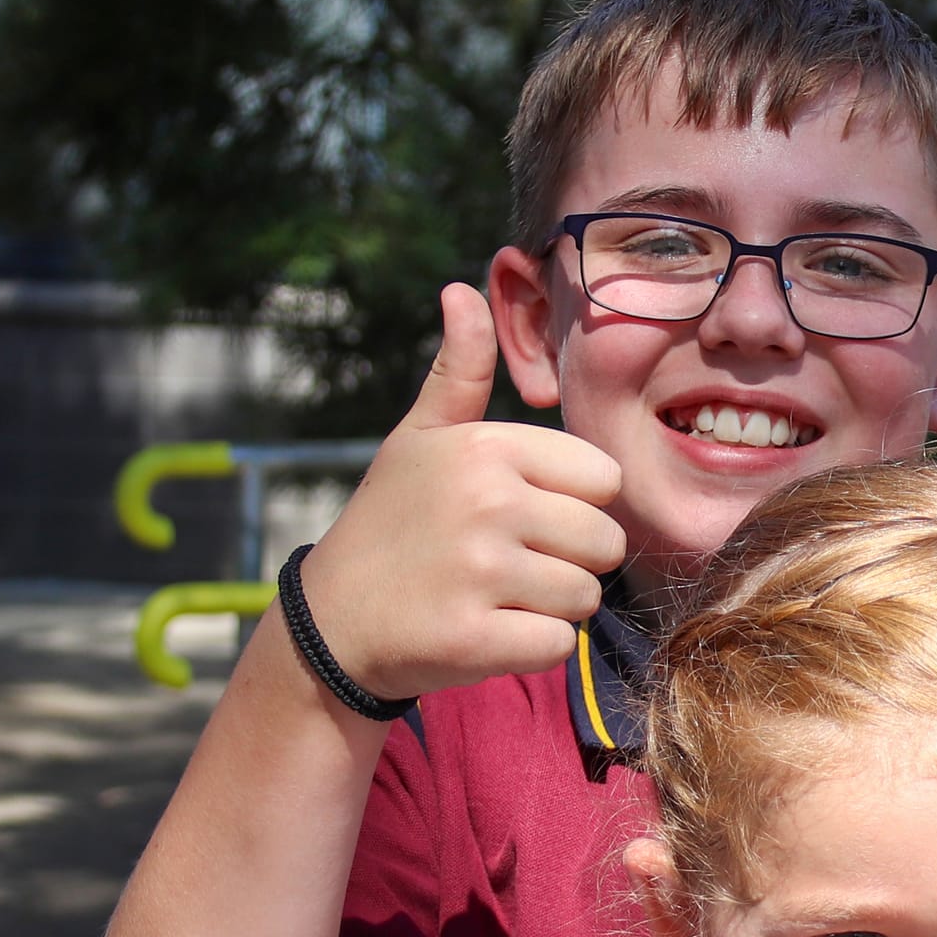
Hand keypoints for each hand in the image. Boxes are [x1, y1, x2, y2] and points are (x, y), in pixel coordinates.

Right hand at [296, 283, 627, 701]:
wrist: (331, 621)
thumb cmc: (392, 521)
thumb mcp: (420, 437)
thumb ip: (459, 372)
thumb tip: (462, 289)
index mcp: (487, 449)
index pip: (604, 479)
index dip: (574, 504)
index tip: (523, 514)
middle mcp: (487, 503)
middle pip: (605, 542)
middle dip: (570, 560)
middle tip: (508, 564)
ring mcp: (480, 572)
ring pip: (586, 597)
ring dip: (551, 607)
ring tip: (494, 595)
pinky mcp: (474, 638)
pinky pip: (558, 645)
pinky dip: (532, 647)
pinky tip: (486, 631)